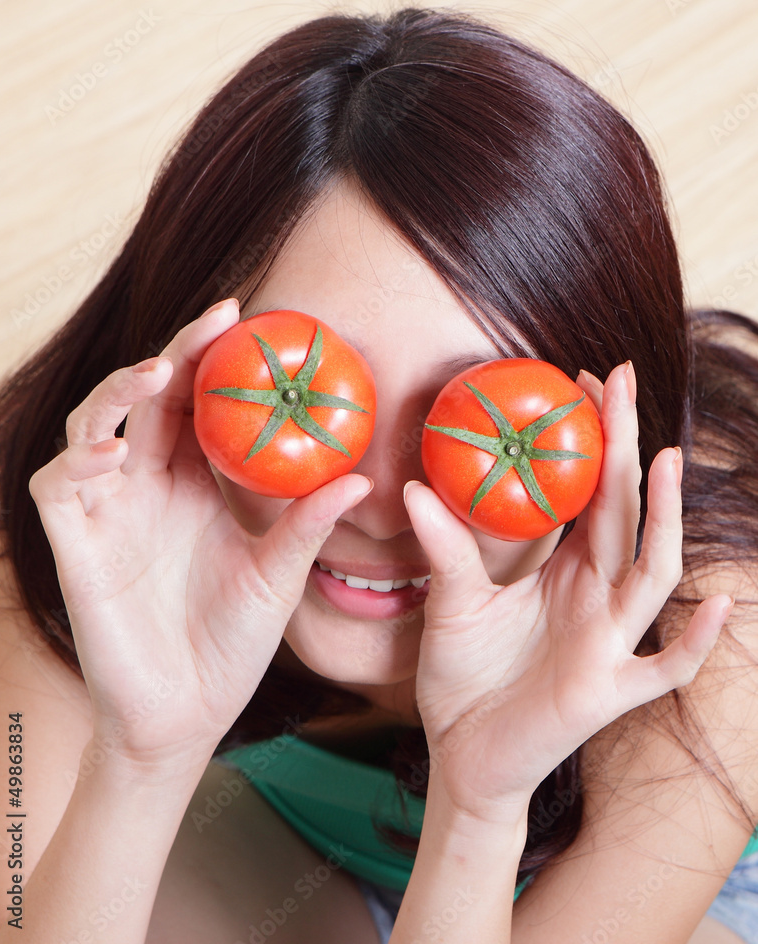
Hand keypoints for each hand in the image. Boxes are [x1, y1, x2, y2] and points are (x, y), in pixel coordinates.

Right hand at [28, 299, 372, 765]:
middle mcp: (148, 486)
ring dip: (118, 392)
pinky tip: (115, 454)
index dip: (210, 359)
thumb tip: (359, 477)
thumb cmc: (232, 643)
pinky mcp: (75, 546)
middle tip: (212, 323)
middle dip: (174, 354)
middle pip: (147, 398)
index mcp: (195, 484)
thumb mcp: (277, 577)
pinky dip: (77, 461)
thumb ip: (306, 525)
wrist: (188, 715)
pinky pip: (57, 487)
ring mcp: (107, 512)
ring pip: (91, 425)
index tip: (245, 319)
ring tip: (156, 376)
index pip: (196, 404)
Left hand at [403, 360, 732, 820]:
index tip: (586, 381)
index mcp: (564, 571)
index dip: (593, 440)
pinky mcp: (608, 692)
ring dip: (663, 521)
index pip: (590, 494)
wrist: (461, 754)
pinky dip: (693, 641)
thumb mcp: (452, 601)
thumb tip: (414, 486)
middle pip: (623, 515)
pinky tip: (721, 605)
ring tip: (667, 461)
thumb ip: (445, 548)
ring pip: (650, 575)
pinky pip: (664, 668)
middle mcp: (595, 598)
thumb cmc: (463, 676)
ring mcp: (608, 643)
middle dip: (625, 450)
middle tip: (622, 383)